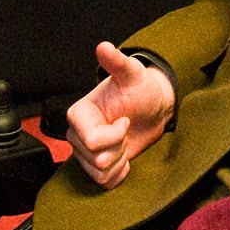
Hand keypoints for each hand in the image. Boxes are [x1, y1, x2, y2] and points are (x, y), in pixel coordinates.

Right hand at [65, 41, 175, 188]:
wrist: (152, 109)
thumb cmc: (141, 89)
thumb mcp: (132, 74)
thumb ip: (117, 62)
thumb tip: (103, 46)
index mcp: (78, 114)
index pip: (93, 141)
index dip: (115, 135)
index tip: (125, 119)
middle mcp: (76, 135)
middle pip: (97, 159)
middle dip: (119, 147)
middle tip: (126, 129)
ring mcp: (85, 153)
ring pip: (101, 172)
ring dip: (121, 160)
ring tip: (125, 141)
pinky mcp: (96, 167)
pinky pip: (104, 182)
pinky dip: (119, 174)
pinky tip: (125, 158)